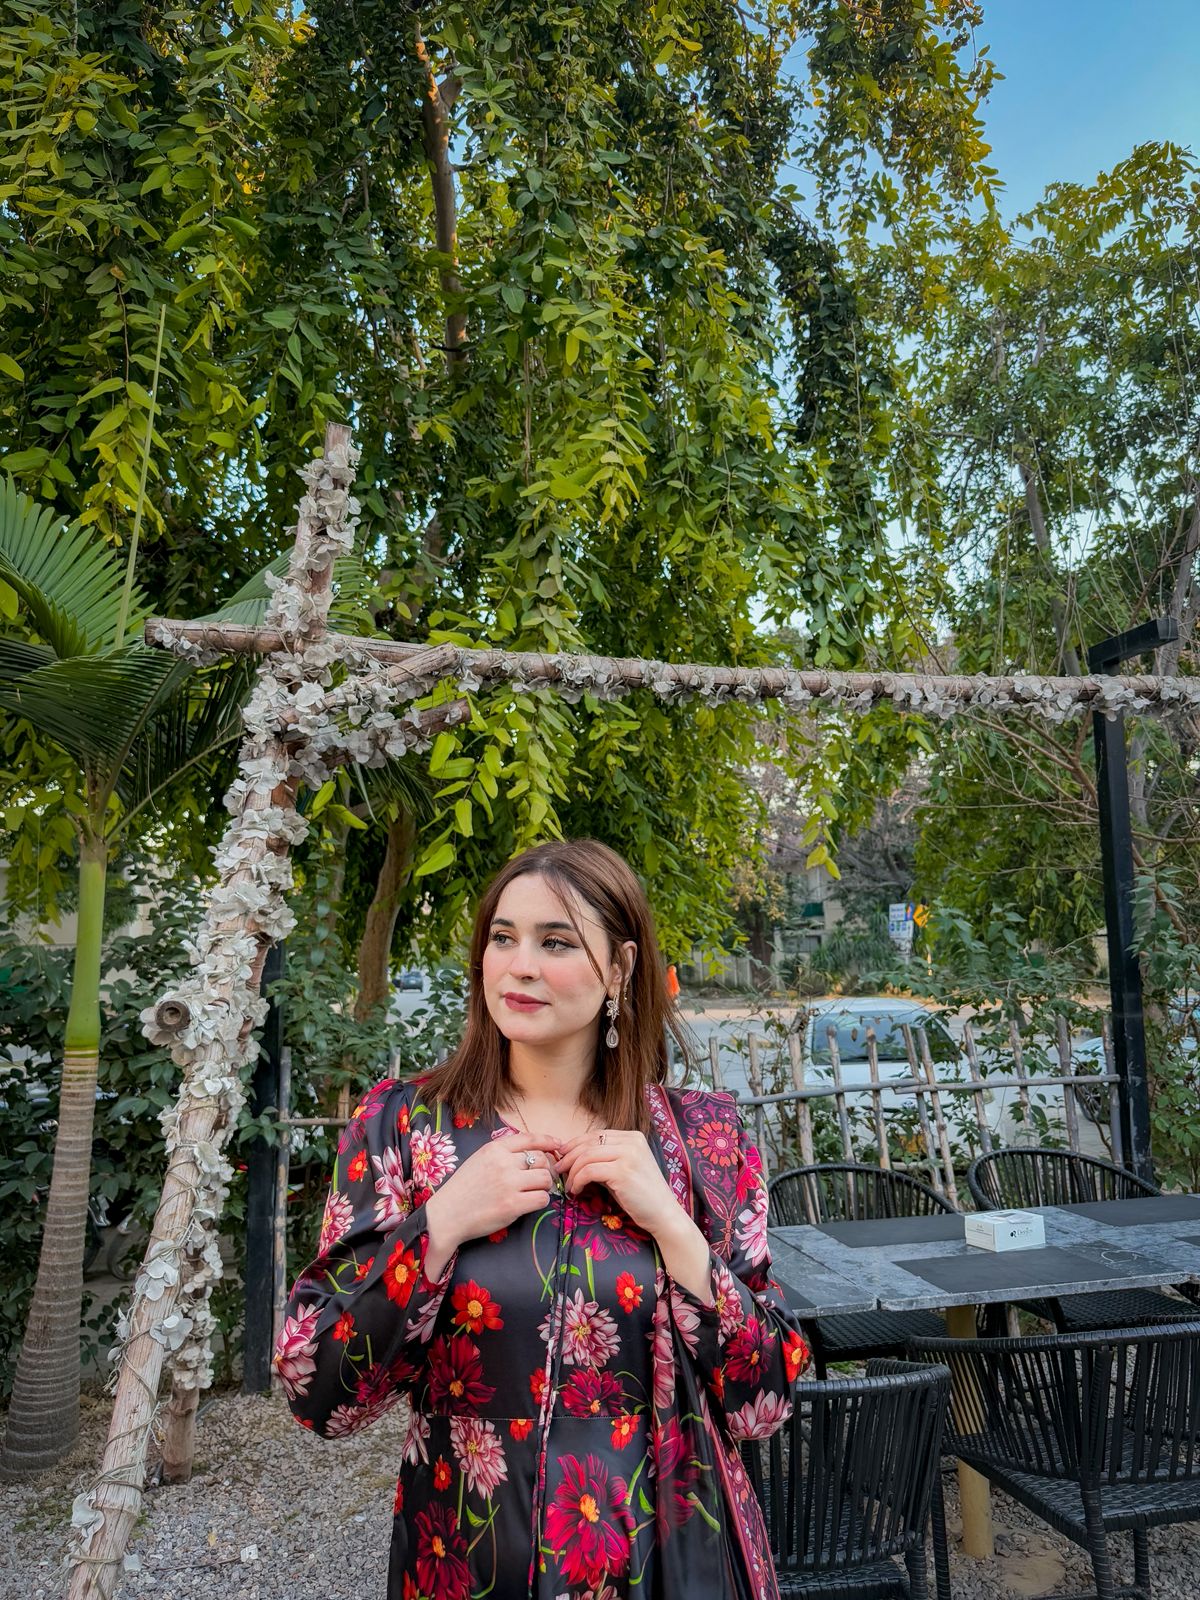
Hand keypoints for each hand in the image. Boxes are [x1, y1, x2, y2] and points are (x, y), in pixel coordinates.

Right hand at [425, 1132, 561, 1252]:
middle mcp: (503, 1163)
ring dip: (544, 1186)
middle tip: (541, 1179)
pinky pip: (542, 1198)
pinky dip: (540, 1201)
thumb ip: (502, 1153)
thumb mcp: (479, 1159)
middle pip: (541, 1160)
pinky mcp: (513, 1205)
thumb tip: (531, 1151)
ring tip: (534, 1192)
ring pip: (545, 1179)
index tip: (558, 1145)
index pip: (530, 1139)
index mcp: (494, 1149)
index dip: (548, 1141)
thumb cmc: (463, 1189)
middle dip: (545, 1169)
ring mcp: (509, 1184)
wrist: (447, 1215)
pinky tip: (530, 1203)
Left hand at [554, 1130, 679, 1239]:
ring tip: (568, 1185)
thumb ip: (605, 1159)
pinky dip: (578, 1181)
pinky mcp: (622, 1172)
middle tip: (558, 1169)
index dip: (575, 1144)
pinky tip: (576, 1191)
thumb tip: (574, 1157)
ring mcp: (628, 1155)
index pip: (595, 1134)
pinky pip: (589, 1171)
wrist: (663, 1214)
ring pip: (586, 1156)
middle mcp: (632, 1142)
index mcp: (633, 1137)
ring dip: (572, 1171)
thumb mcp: (624, 1169)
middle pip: (589, 1143)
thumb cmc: (642, 1195)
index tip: (562, 1156)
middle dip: (569, 1156)